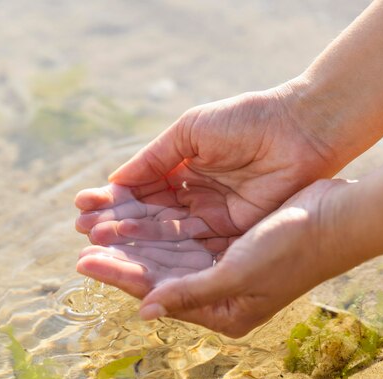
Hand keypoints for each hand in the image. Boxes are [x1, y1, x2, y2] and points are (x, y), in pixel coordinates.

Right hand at [75, 82, 341, 308]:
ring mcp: (215, 215)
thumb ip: (155, 158)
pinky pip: (194, 244)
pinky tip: (137, 253)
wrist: (300, 130)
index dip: (115, 199)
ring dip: (135, 240)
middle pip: (152, 216)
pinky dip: (166, 250)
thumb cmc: (246, 120)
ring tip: (99, 244)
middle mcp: (198, 194)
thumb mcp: (191, 131)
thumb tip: (115, 181)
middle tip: (84, 232)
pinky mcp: (233, 231)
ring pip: (168, 234)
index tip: (83, 205)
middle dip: (118, 223)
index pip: (143, 189)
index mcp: (186, 166)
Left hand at [78, 179, 346, 337]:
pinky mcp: (233, 242)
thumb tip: (146, 312)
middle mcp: (223, 292)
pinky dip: (164, 225)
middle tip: (83, 240)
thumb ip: (192, 293)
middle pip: (161, 274)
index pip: (160, 295)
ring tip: (102, 226)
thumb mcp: (240, 275)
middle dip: (124, 256)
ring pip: (172, 253)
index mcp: (225, 311)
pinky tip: (141, 214)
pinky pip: (189, 235)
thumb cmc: (294, 249)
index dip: (121, 276)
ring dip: (139, 239)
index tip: (84, 260)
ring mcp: (228, 266)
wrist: (338, 217)